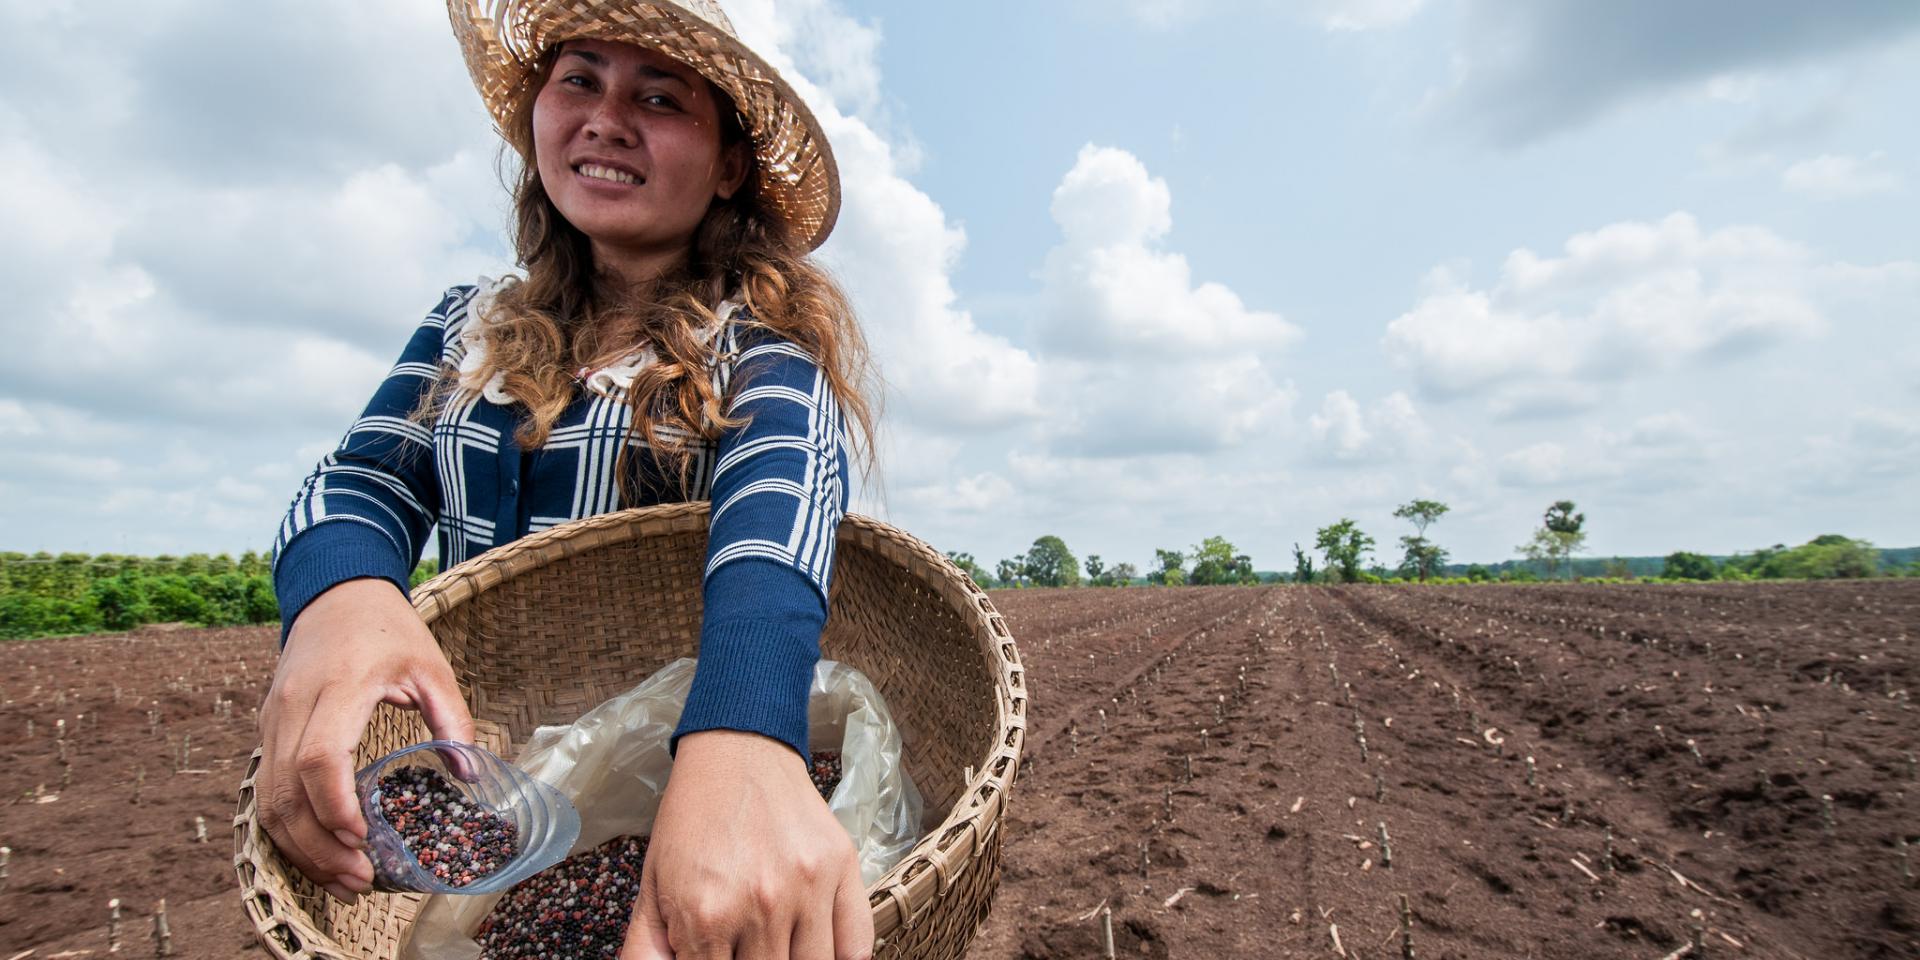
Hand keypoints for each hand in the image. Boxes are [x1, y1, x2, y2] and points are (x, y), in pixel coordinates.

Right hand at [255, 577, 476, 902]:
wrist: (335, 594)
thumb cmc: (387, 630)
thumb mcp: (432, 666)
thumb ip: (452, 720)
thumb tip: (470, 774)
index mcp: (337, 687)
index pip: (318, 756)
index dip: (334, 804)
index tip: (361, 836)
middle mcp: (292, 708)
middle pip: (283, 792)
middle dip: (317, 846)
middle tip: (359, 880)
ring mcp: (270, 720)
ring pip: (266, 799)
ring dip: (299, 847)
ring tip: (343, 880)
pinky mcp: (265, 731)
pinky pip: (264, 790)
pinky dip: (287, 829)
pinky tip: (319, 853)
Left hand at [622, 729, 872, 959]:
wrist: (737, 750)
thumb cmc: (693, 819)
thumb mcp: (653, 887)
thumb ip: (645, 952)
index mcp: (707, 915)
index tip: (719, 955)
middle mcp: (762, 906)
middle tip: (746, 946)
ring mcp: (808, 887)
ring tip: (776, 944)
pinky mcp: (842, 868)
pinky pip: (857, 943)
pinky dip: (846, 958)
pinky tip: (816, 945)